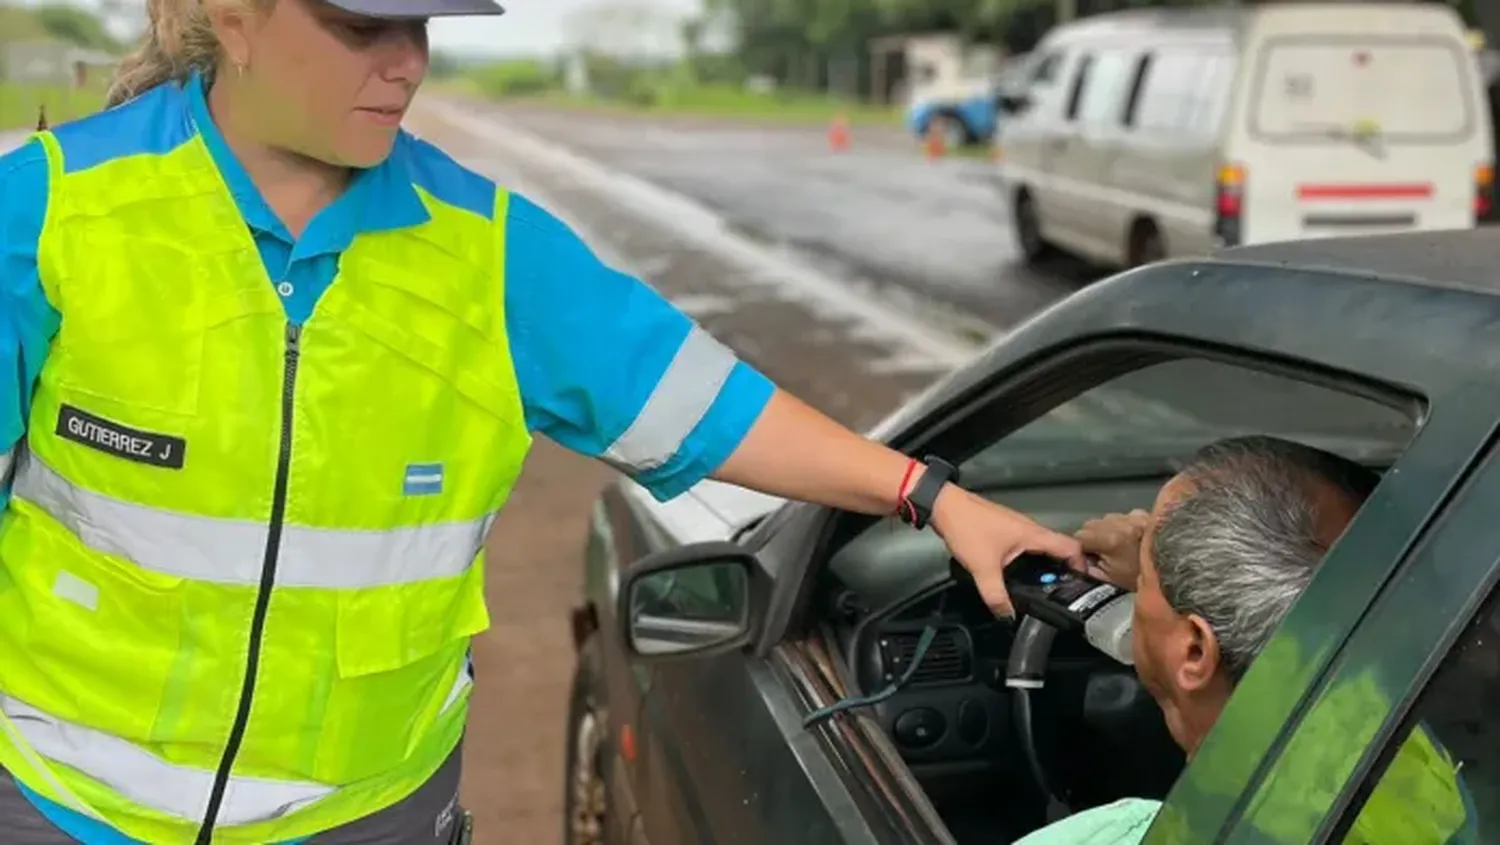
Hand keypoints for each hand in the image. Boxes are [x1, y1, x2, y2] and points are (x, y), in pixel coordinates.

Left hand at [931, 484, 1084, 617]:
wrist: (944, 505)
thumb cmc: (967, 528)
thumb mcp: (983, 568)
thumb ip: (996, 595)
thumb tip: (1007, 616)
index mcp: (1033, 534)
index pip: (1071, 547)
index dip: (1082, 565)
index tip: (1082, 585)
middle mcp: (1031, 529)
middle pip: (1059, 549)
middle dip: (1064, 571)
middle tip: (1064, 593)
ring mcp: (1018, 528)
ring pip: (1042, 548)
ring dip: (1046, 566)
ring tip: (1046, 589)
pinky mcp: (1006, 530)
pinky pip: (1027, 548)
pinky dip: (1031, 562)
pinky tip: (1021, 576)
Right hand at [1075, 510, 1151, 590]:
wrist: (1171, 575)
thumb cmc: (1141, 580)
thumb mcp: (1109, 579)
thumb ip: (1089, 567)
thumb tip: (1078, 560)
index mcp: (1111, 540)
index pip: (1080, 536)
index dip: (1081, 548)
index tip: (1086, 557)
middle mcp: (1122, 524)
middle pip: (1090, 524)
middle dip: (1092, 537)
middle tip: (1102, 552)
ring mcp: (1134, 517)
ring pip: (1106, 518)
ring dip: (1107, 529)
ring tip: (1119, 545)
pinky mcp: (1144, 514)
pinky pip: (1124, 515)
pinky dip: (1124, 524)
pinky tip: (1131, 537)